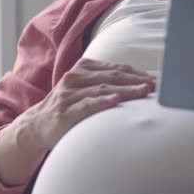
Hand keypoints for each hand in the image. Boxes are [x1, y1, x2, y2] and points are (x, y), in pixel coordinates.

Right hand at [16, 58, 155, 152]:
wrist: (36, 126)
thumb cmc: (69, 106)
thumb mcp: (86, 89)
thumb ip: (108, 84)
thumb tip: (143, 85)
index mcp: (83, 69)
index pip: (116, 68)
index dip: (138, 72)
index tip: (157, 79)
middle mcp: (75, 78)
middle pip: (112, 76)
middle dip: (136, 80)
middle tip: (156, 85)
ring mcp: (68, 94)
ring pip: (102, 89)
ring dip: (125, 90)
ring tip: (143, 91)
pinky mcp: (64, 112)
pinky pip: (85, 105)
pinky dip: (101, 102)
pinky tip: (115, 100)